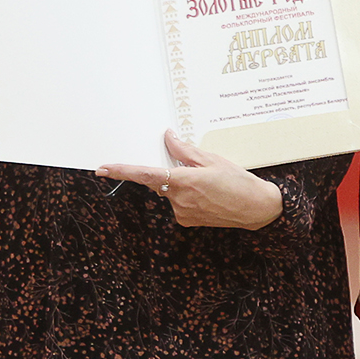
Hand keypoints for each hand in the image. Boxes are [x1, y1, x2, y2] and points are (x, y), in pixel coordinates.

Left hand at [97, 131, 283, 228]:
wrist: (256, 208)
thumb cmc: (239, 182)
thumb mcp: (214, 160)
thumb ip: (186, 151)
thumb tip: (168, 138)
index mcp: (185, 181)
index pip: (146, 174)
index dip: (122, 171)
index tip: (103, 168)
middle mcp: (179, 199)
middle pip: (160, 181)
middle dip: (169, 171)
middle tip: (196, 170)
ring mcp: (182, 212)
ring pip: (169, 191)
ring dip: (181, 184)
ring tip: (210, 183)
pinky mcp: (187, 220)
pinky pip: (178, 203)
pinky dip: (187, 196)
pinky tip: (208, 195)